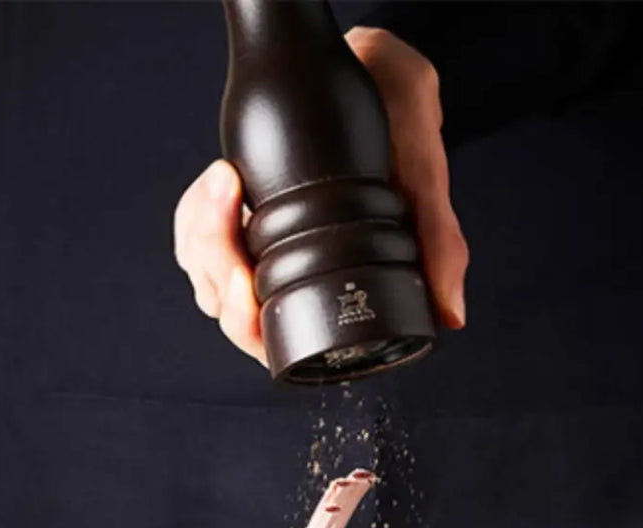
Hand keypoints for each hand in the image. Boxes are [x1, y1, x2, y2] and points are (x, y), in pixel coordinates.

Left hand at [173, 27, 467, 365]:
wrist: (382, 76)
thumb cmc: (404, 136)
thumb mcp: (425, 187)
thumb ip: (440, 249)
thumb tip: (450, 315)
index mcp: (326, 289)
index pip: (271, 337)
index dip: (247, 322)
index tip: (245, 282)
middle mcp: (286, 277)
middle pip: (224, 306)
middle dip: (216, 266)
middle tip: (228, 211)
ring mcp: (257, 247)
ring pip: (202, 271)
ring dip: (202, 233)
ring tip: (226, 182)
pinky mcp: (234, 211)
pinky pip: (193, 229)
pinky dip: (196, 209)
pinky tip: (220, 178)